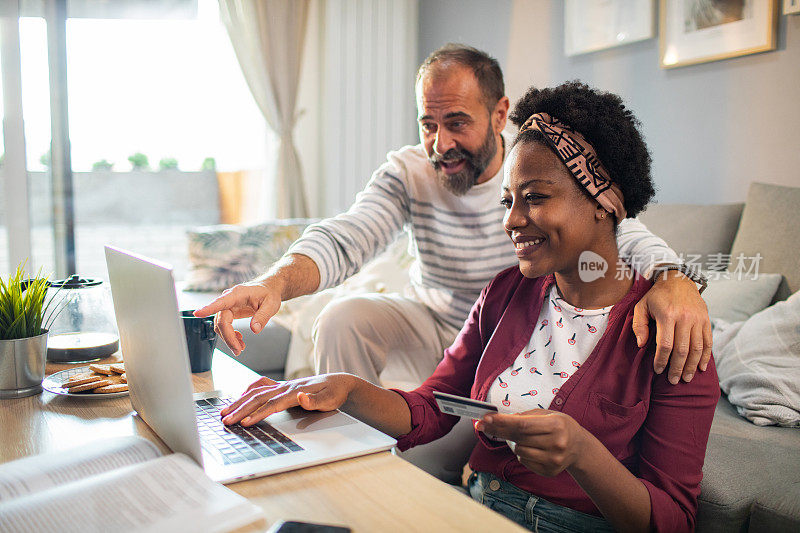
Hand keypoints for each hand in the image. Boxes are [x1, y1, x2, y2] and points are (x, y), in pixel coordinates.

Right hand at [193, 280, 280, 355]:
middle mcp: (229, 299)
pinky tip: (239, 340)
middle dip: (228, 337)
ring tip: (240, 347)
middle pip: (221, 321)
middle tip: (238, 350)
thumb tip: (254, 329)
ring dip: (228, 338)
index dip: (208, 309)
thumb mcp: (271, 305)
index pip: (220, 302)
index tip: (197, 313)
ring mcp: (228, 306)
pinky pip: (224, 325)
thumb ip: (262, 317)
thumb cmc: (269, 294)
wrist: (268, 289)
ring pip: (221, 325)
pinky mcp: (229, 312)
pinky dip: (230, 335)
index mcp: (237, 294)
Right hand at [219, 373, 355, 425]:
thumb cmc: (334, 393)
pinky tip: (240, 396)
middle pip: (258, 398)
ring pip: (256, 392)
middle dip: (240, 410)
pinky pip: (261, 386)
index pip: (271, 404)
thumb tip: (300, 397)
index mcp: (294, 391)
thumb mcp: (330, 399)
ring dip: (239, 401)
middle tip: (225, 421)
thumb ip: (314, 400)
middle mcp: (285, 387)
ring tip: (224, 411)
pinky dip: (248, 390)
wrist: (340, 382)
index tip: (244, 423)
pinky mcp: (282, 386)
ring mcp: (283, 385)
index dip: (257, 414)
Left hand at [475, 410, 588, 476]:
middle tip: (483, 424)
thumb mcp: (547, 415)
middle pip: (519, 438)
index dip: (502, 422)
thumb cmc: (560, 426)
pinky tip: (532, 448)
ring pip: (519, 451)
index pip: (523, 425)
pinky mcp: (549, 472)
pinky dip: (522, 454)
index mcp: (556, 425)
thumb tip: (499, 419)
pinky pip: (524, 461)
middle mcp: (556, 444)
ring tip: (526, 438)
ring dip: (515, 443)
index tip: (486, 418)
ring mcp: (553, 460)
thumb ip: (524, 416)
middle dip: (498, 430)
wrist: (579, 447)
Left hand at [631, 271, 711, 383]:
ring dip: (692, 366)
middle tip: (673, 381)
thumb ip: (638, 325)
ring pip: (697, 348)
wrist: (678, 279)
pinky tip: (700, 367)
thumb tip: (641, 344)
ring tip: (686, 378)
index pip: (666, 345)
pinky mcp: (706, 319)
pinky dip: (705, 356)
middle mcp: (685, 317)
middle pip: (682, 350)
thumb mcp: (641, 306)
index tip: (657, 370)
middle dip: (677, 368)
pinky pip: (708, 341)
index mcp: (667, 315)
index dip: (661, 361)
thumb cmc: (656, 296)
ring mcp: (698, 319)